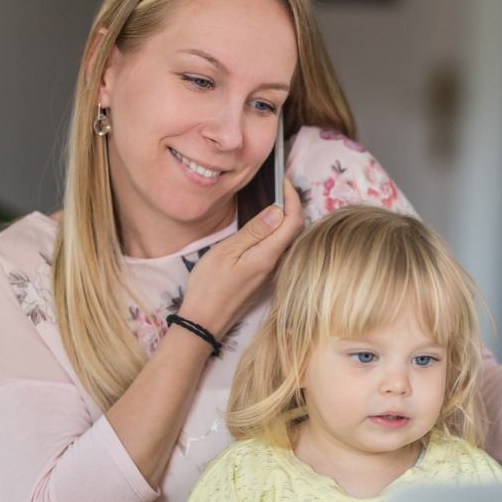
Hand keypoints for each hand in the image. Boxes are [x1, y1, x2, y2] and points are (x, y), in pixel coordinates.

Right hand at [178, 178, 302, 336]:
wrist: (205, 321)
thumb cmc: (209, 286)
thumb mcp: (227, 251)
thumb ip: (254, 231)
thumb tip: (278, 211)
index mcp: (269, 256)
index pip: (293, 221)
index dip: (292, 198)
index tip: (283, 181)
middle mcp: (278, 265)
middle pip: (296, 230)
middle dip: (292, 205)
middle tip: (279, 186)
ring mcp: (274, 273)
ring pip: (290, 240)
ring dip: (286, 219)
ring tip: (274, 200)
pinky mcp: (267, 278)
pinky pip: (281, 250)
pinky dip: (279, 233)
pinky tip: (268, 226)